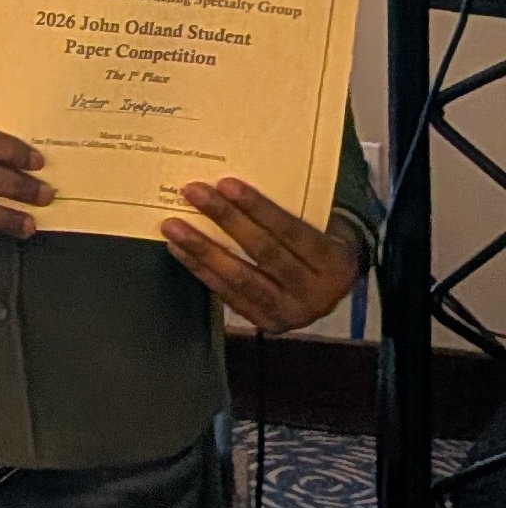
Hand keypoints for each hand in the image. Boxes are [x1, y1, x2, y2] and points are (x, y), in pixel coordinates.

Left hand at [161, 180, 363, 333]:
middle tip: (192, 192)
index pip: (292, 232)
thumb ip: (293, 210)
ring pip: (240, 278)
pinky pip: (227, 294)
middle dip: (226, 220)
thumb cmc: (321, 244)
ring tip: (172, 225)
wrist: (332, 290)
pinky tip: (179, 249)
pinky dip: (200, 270)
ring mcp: (290, 314)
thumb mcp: (323, 226)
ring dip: (201, 249)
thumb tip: (236, 184)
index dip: (258, 209)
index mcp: (335, 263)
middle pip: (264, 253)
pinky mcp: (265, 324)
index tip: (225, 183)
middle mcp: (316, 294)